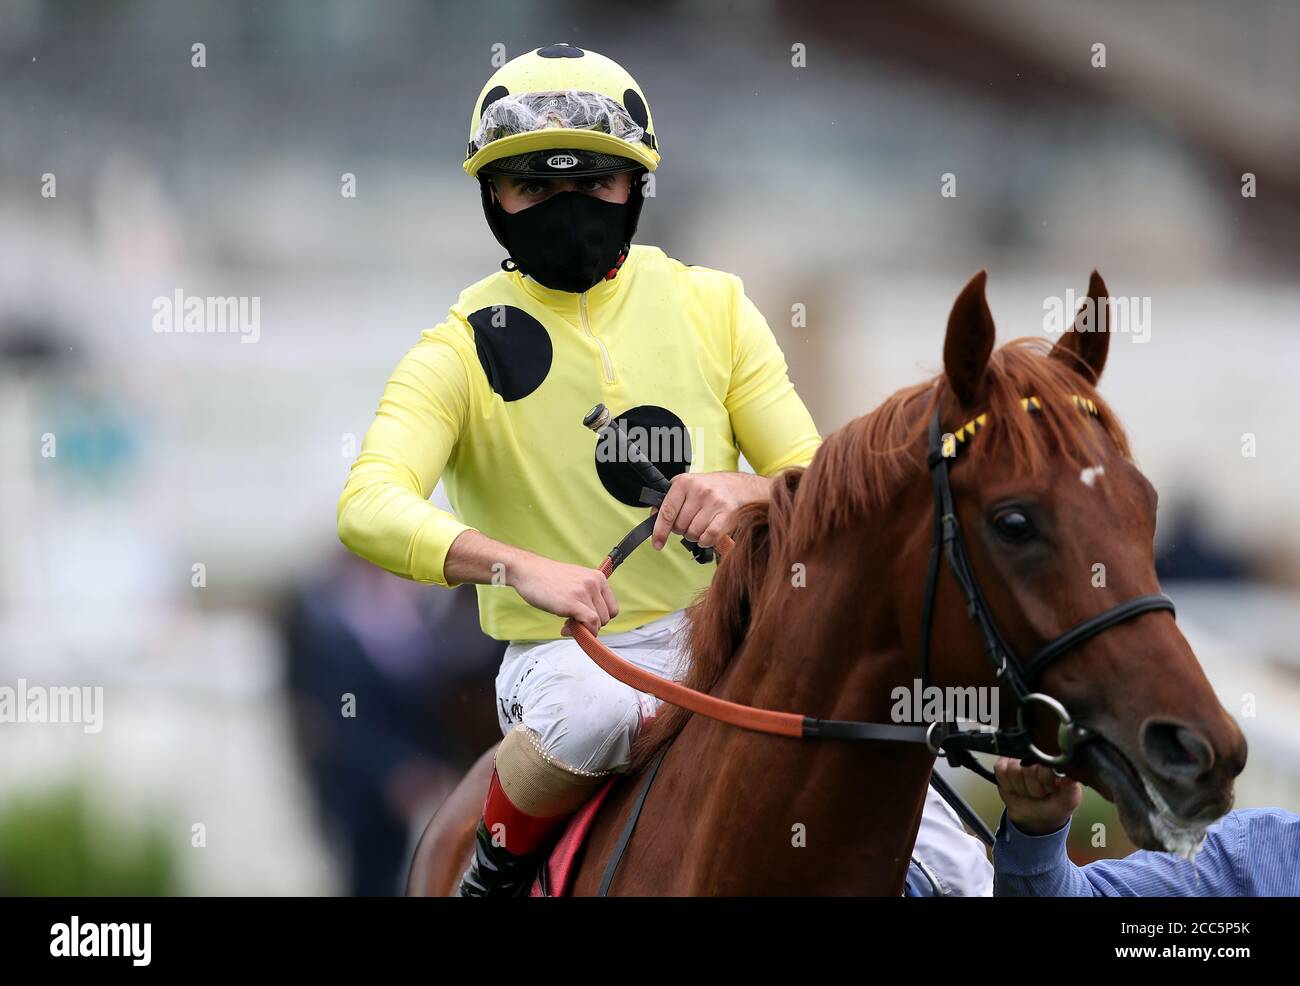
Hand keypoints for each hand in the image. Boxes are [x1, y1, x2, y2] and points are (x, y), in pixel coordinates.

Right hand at [508, 555, 618, 636]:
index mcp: (598, 577)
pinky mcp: (572, 602)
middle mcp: (594, 583)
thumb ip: (587, 600)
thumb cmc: (548, 578)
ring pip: (598, 622)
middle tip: (572, 623)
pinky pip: (590, 623)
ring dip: (583, 629)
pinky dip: (583, 632)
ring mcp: (584, 592)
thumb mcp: (575, 582)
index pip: (612, 608)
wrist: (528, 570)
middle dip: (590, 625)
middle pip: (606, 617)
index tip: (585, 620)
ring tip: (566, 623)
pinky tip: (566, 628)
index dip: (599, 619)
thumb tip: (592, 624)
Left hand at [651, 471, 769, 550]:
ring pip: (693, 533)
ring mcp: (714, 502)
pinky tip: (709, 533)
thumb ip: (671, 500)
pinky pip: (708, 538)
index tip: (657, 543)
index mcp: (684, 482)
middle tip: (691, 522)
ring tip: (703, 525)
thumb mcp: (689, 486)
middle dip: (682, 530)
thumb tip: (654, 518)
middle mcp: (699, 490)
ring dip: (695, 535)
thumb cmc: (715, 488)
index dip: (659, 531)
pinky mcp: (728, 514)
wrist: (744, 487)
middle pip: (680, 526)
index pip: (666, 511)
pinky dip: (706, 540)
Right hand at [994, 757, 1082, 835]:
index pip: (1043, 763)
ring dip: (1020, 788)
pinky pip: (1000, 771)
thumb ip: (1071, 788)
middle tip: (1039, 793)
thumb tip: (1069, 776)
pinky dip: (1008, 785)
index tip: (1049, 789)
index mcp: (1054, 762)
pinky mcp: (1003, 765)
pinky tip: (1016, 788)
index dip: (1044, 780)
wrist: (1036, 816)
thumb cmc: (1054, 805)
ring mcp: (1018, 759)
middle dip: (1032, 787)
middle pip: (1026, 768)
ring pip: (1012, 770)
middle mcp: (1036, 756)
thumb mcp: (1068, 800)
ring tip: (1028, 791)